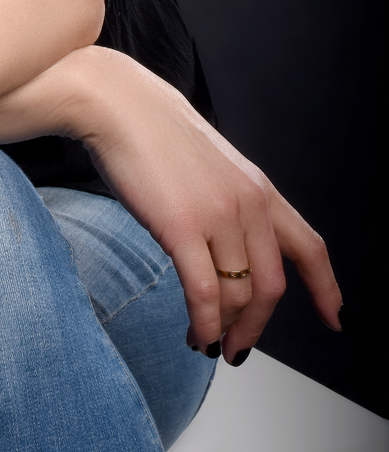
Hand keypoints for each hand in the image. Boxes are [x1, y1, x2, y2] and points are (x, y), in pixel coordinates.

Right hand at [0, 46, 341, 361]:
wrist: (117, 104)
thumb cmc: (151, 131)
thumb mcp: (210, 166)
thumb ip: (228, 203)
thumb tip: (225, 250)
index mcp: (259, 188)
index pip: (310, 248)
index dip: (327, 290)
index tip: (335, 319)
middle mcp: (249, 203)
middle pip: (272, 286)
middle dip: (256, 326)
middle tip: (238, 348)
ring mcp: (218, 216)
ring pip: (237, 296)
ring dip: (224, 330)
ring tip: (204, 341)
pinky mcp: (182, 228)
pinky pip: (205, 294)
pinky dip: (203, 324)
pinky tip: (194, 334)